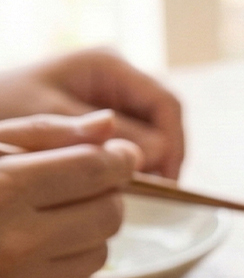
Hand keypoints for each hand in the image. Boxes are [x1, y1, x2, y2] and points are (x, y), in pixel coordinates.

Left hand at [0, 49, 182, 177]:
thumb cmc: (1, 106)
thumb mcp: (51, 121)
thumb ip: (103, 137)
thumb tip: (157, 155)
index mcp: (109, 66)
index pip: (166, 104)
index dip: (173, 145)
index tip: (167, 183)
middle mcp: (118, 79)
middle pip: (164, 122)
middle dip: (162, 158)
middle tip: (150, 192)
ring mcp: (114, 99)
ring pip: (153, 136)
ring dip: (147, 164)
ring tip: (131, 190)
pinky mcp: (106, 120)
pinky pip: (134, 144)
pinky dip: (130, 165)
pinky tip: (117, 184)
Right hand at [0, 112, 141, 277]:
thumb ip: (41, 134)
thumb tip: (108, 124)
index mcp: (0, 190)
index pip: (95, 170)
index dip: (118, 158)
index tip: (120, 153)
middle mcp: (15, 245)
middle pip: (109, 212)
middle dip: (104, 195)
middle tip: (81, 184)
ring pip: (100, 251)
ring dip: (85, 232)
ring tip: (42, 219)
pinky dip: (62, 265)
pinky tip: (24, 255)